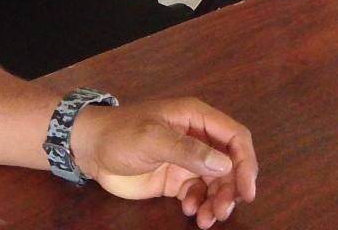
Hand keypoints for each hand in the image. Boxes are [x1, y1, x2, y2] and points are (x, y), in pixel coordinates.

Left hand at [70, 98, 256, 228]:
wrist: (91, 150)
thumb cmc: (120, 135)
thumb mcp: (151, 138)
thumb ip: (186, 151)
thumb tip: (224, 165)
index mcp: (195, 118)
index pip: (235, 137)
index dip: (246, 163)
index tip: (247, 192)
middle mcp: (197, 137)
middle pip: (230, 164)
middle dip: (231, 189)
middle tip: (222, 211)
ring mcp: (188, 160)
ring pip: (217, 183)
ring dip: (217, 202)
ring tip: (207, 219)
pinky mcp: (177, 179)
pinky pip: (199, 194)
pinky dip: (200, 205)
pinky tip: (190, 211)